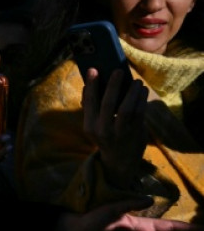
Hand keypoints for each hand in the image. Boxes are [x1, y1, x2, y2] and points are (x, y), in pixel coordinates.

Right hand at [82, 68, 147, 187]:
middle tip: (118, 71)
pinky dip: (141, 99)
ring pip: (127, 108)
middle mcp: (103, 130)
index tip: (93, 70)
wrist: (120, 161)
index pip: (89, 103)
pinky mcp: (135, 132)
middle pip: (108, 104)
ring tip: (135, 81)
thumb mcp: (93, 126)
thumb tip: (88, 85)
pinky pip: (139, 113)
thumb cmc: (105, 138)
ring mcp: (120, 132)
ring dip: (132, 92)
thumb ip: (91, 108)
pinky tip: (142, 90)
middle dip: (113, 86)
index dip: (91, 86)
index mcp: (90, 126)